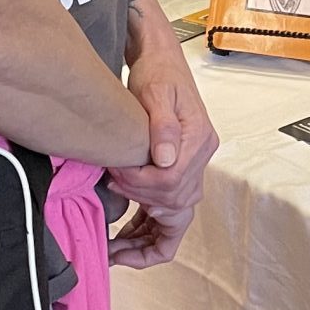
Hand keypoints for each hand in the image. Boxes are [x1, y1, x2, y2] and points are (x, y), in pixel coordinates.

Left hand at [105, 20, 216, 268]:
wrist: (160, 58)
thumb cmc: (157, 71)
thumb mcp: (155, 91)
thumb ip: (161, 125)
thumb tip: (164, 159)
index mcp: (198, 141)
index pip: (172, 184)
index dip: (140, 188)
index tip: (113, 179)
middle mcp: (200, 158)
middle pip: (176, 208)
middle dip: (141, 220)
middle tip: (109, 226)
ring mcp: (192, 166)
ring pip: (175, 218)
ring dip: (147, 237)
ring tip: (115, 251)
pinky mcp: (179, 169)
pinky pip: (170, 211)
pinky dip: (148, 228)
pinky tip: (123, 235)